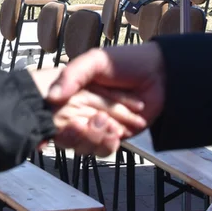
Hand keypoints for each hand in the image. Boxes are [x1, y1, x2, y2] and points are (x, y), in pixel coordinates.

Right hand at [29, 68, 147, 157]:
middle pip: (66, 136)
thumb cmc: (127, 61)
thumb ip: (72, 75)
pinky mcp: (114, 135)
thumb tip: (51, 96)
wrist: (160, 74)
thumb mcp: (95, 61)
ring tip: (108, 125)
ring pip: (83, 146)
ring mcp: (97, 124)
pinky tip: (117, 131)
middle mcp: (81, 110)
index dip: (55, 124)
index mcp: (71, 93)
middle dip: (76, 135)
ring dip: (94, 139)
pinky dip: (108, 143)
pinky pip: (104, 149)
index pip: (53, 115)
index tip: (66, 123)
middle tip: (85, 124)